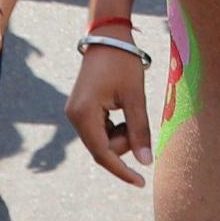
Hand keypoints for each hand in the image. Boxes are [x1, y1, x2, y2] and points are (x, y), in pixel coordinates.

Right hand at [65, 35, 153, 186]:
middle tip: (137, 117)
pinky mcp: (80, 110)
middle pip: (102, 148)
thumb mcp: (135, 97)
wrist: (108, 37)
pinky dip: (115, 128)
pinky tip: (122, 108)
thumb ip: (139, 130)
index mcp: (84, 114)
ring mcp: (75, 113)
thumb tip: (145, 162)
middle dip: (124, 143)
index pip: (103, 154)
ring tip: (130, 108)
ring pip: (101, 141)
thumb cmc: (123, 63)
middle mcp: (74, 116)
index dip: (122, 170)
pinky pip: (99, 131)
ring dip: (120, 135)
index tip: (141, 183)